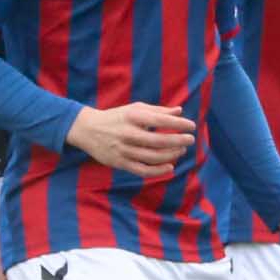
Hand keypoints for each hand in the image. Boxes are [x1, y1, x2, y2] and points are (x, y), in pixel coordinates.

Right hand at [66, 102, 195, 178]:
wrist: (87, 129)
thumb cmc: (116, 117)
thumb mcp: (134, 109)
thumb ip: (157, 111)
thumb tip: (179, 111)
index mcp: (132, 117)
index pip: (161, 121)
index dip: (179, 124)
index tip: (191, 126)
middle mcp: (128, 133)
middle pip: (159, 141)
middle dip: (178, 141)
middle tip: (190, 140)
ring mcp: (124, 150)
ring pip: (153, 157)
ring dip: (171, 155)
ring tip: (181, 150)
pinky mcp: (120, 163)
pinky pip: (142, 170)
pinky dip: (158, 171)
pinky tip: (170, 167)